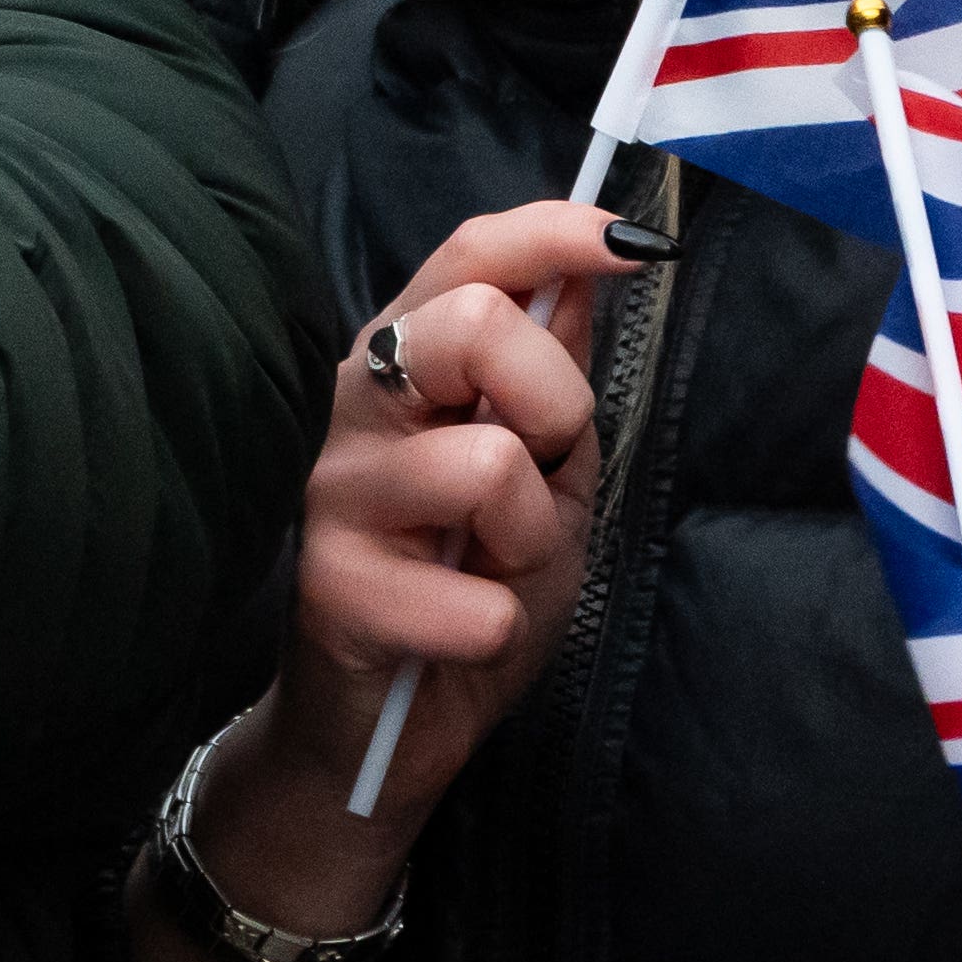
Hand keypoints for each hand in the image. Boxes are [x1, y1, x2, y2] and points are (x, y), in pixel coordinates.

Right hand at [131, 202, 650, 961]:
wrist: (382, 729)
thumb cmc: (462, 589)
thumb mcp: (539, 477)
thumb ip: (551, 376)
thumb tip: (593, 261)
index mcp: (406, 363)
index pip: (467, 257)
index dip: (552, 232)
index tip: (631, 246)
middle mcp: (355, 404)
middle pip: (470, 324)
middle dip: (551, 400)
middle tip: (545, 472)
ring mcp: (334, 490)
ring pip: (485, 461)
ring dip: (530, 536)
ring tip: (499, 573)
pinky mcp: (330, 583)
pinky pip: (470, 592)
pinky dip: (498, 622)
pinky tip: (465, 634)